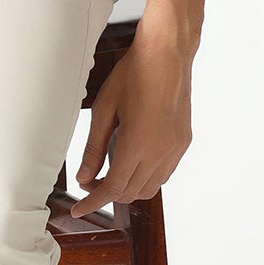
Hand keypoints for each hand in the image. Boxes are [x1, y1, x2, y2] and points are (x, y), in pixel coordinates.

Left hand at [68, 32, 194, 218]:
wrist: (167, 54)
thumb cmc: (134, 74)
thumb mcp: (104, 110)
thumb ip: (93, 148)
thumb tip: (84, 177)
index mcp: (138, 143)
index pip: (114, 188)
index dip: (93, 202)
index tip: (80, 209)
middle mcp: (160, 151)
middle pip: (131, 192)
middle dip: (108, 192)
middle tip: (90, 179)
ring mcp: (175, 148)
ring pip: (150, 188)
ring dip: (128, 187)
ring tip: (110, 170)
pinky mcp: (183, 142)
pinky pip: (164, 174)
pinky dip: (145, 177)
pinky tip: (133, 161)